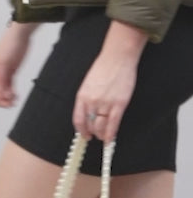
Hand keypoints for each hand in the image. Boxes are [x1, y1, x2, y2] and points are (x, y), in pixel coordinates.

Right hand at [0, 23, 35, 107]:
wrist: (20, 35)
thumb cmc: (8, 44)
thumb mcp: (3, 63)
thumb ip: (1, 80)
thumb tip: (2, 95)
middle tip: (8, 103)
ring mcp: (2, 73)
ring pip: (1, 91)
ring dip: (6, 98)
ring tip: (14, 100)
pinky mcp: (10, 73)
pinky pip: (9, 87)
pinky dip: (12, 93)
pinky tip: (16, 96)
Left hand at [72, 20, 146, 141]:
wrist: (117, 58)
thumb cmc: (104, 68)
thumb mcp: (88, 84)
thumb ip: (87, 98)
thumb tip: (88, 113)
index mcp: (82, 96)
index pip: (78, 119)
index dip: (81, 130)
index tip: (84, 134)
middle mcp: (92, 101)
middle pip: (90, 125)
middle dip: (92, 133)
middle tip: (95, 136)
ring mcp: (106, 103)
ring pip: (101, 127)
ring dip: (102, 134)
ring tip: (103, 136)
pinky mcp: (119, 104)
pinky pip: (113, 124)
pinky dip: (111, 134)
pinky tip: (110, 139)